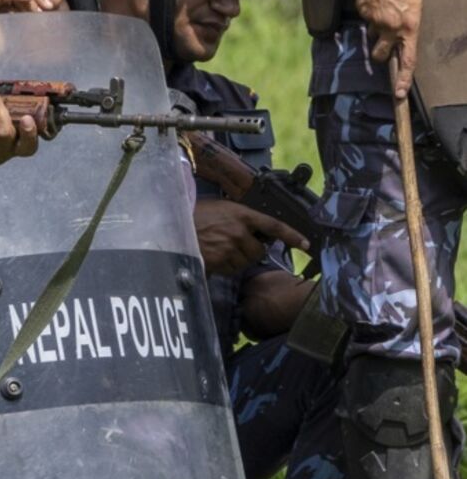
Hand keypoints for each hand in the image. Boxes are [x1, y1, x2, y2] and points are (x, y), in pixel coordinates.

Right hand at [194, 199, 308, 275]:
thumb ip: (239, 217)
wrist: (172, 226)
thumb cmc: (192, 215)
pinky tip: (213, 257)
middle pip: (259, 250)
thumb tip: (253, 231)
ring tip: (220, 249)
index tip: (306, 244)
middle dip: (251, 250)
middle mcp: (239, 231)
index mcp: (241, 214)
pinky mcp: (219, 262)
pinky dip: (225, 267)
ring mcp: (229, 247)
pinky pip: (231, 270)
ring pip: (245, 262)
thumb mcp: (219, 208)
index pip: (273, 225)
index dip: (291, 236)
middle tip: (236, 245)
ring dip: (237, 259)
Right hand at [353, 0, 421, 97]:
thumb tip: (397, 37)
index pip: (408, 58)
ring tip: (380, 11)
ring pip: (374, 38)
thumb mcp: (413, 0)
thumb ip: (407, 22)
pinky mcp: (363, 15)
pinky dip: (369, 16)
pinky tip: (374, 0)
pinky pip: (367, 23)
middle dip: (380, 52)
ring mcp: (376, 21)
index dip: (404, 78)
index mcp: (411, 23)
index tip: (399, 93)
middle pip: (383, 55)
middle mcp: (394, 26)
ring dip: (375, 32)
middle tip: (380, 41)